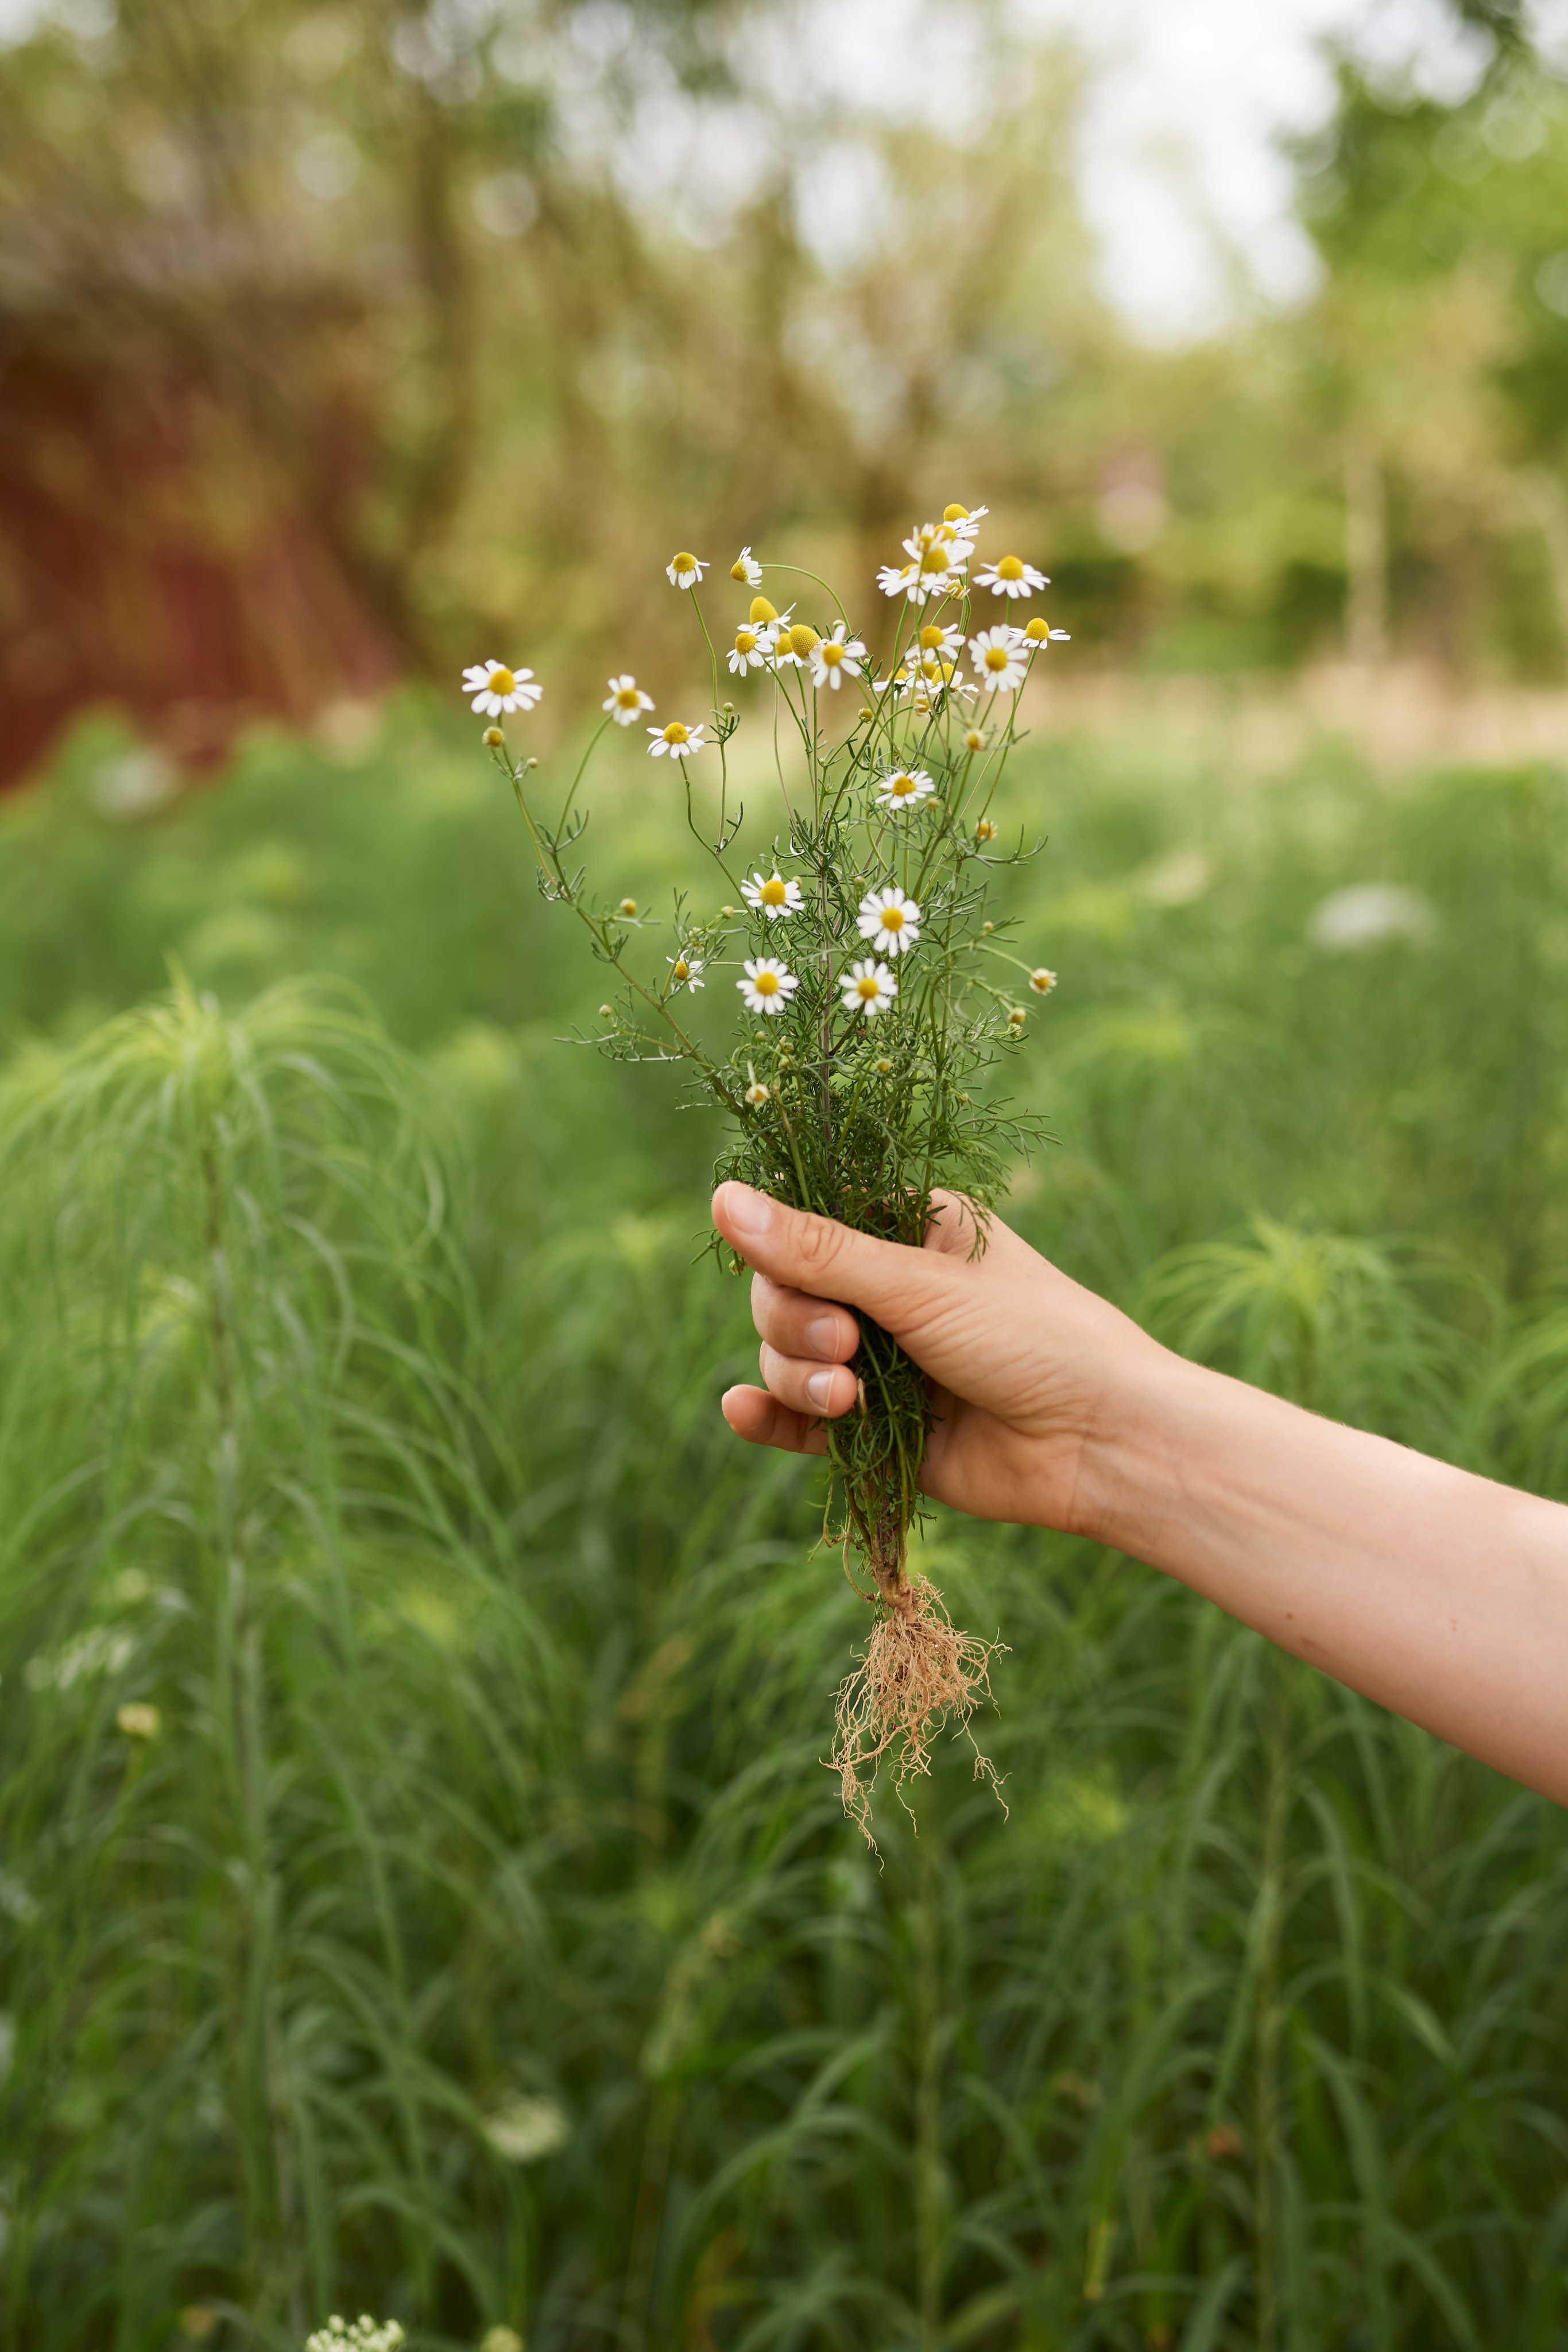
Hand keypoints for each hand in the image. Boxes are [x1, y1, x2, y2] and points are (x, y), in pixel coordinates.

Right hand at [712, 1180, 1173, 1538]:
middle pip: (784, 1293)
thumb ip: (816, 1251)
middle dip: (796, 1323)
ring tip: (849, 1399)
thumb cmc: (1032, 1337)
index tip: (797, 1271)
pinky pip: (799, 1419)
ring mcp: (881, 1361)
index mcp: (908, 1228)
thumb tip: (721, 1198)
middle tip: (846, 1345)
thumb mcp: (920, 1285)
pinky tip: (744, 1413)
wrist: (1099, 1443)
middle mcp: (889, 1289)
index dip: (786, 1249)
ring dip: (797, 1376)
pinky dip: (771, 1415)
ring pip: (787, 1357)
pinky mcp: (877, 1430)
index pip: (805, 1222)